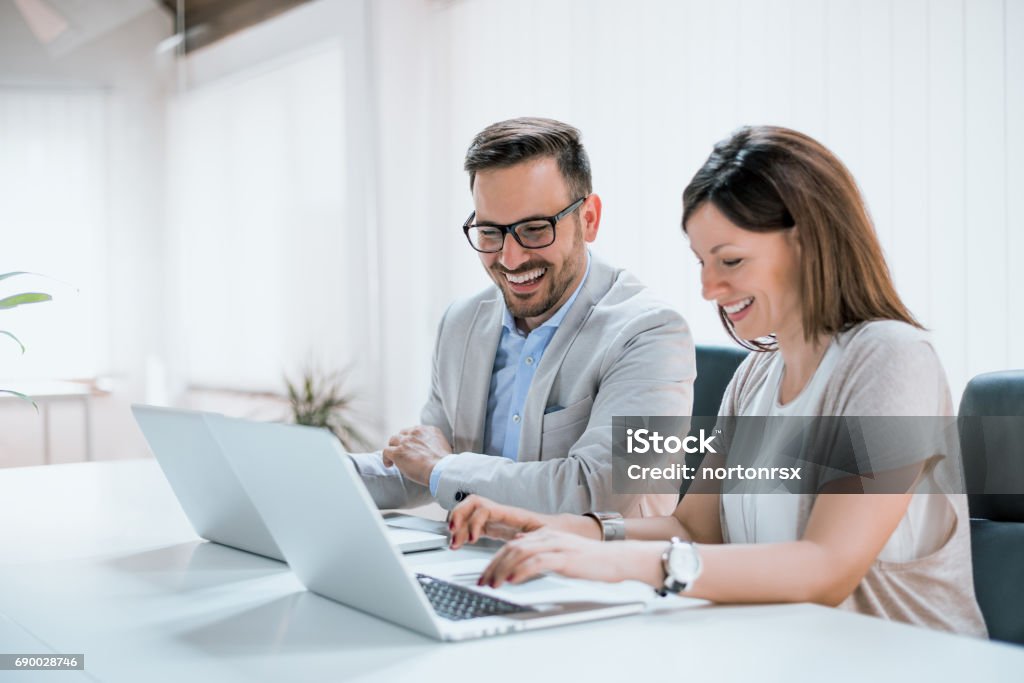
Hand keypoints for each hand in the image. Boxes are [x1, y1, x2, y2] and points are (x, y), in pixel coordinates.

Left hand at [381, 425, 451, 486]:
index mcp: (429, 430)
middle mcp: (416, 432)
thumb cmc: (444, 463)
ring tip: (394, 457)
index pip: (415, 431)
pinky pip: (386, 452)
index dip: (412, 439)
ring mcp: (405, 442)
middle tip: (403, 451)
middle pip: (403, 433)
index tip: (413, 447)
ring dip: (393, 448)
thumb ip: (437, 445)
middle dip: (402, 441)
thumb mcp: (445, 447)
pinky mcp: (398, 452)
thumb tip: (435, 452)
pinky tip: (389, 465)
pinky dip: (386, 458)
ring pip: (393, 440)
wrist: (441, 468)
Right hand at [448, 495, 550, 548]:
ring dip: (458, 524)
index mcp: (511, 513)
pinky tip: (460, 543)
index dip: (474, 521)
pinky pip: (473, 525)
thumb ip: (532, 539)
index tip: (471, 539)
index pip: (485, 508)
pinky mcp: (494, 528)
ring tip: (453, 542)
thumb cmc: (555, 532)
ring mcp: (496, 519)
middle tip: (452, 533)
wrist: (561, 531)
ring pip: (470, 512)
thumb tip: (517, 541)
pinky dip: (463, 532)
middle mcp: (501, 513)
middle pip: (472, 503)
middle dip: (458, 515)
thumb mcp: (546, 537)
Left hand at [478, 529, 654, 587]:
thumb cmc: (591, 559)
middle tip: (483, 582)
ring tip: (493, 584)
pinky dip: (521, 571)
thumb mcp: (561, 550)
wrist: (616, 558)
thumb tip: (519, 545)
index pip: (511, 545)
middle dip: (493, 566)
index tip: (484, 575)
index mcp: (545, 535)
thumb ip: (540, 548)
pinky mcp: (564, 558)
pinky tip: (513, 581)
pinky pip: (537, 562)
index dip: (494, 560)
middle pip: (511, 548)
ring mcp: (556, 546)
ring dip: (503, 570)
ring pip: (520, 554)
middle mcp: (547, 537)